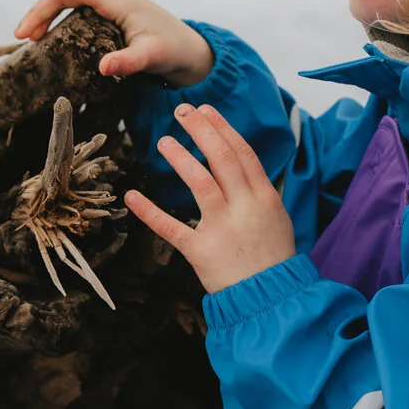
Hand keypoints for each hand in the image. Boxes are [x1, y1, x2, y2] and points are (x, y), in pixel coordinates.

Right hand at [15, 0, 215, 86]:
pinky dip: (57, 18)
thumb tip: (104, 68)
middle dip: (39, 11)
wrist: (186, 47)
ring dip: (45, 15)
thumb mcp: (149, 57)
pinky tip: (46, 35)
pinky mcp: (107, 6)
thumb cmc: (168, 49)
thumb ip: (127, 62)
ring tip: (29, 39)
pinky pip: (75, 5)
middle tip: (20, 37)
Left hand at [124, 104, 297, 293]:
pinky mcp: (201, 252)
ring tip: (163, 141)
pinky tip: (132, 196)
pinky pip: (172, 228)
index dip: (222, 128)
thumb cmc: (273, 257)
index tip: (205, 110)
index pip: (241, 153)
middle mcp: (244, 208)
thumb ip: (257, 190)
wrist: (273, 298)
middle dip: (201, 130)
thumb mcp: (276, 217)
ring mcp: (222, 229)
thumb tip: (240, 162)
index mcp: (264, 197)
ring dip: (180, 158)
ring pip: (200, 183)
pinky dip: (150, 212)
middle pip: (222, 158)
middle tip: (181, 111)